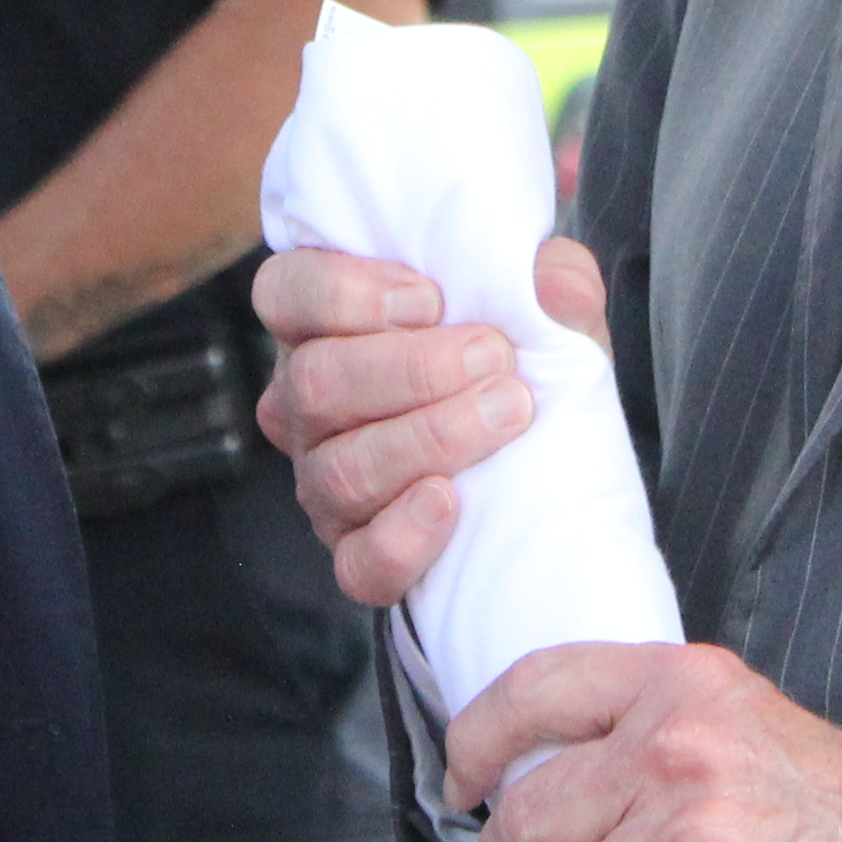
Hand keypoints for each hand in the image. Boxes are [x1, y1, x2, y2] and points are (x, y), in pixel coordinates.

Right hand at [249, 233, 606, 608]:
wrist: (556, 464)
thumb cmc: (523, 363)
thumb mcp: (545, 304)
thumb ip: (549, 278)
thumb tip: (551, 288)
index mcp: (325, 326)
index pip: (284, 293)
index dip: (343, 294)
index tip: (430, 300)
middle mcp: (306, 405)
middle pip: (314, 383)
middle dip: (411, 368)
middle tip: (494, 356)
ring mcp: (325, 485)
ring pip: (340, 470)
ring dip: (429, 438)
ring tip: (506, 414)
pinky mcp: (358, 556)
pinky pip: (359, 563)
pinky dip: (404, 537)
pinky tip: (450, 503)